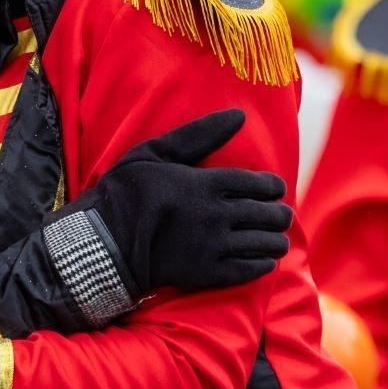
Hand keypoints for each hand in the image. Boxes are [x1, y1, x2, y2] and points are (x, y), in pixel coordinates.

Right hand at [71, 109, 290, 294]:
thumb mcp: (155, 152)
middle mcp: (216, 215)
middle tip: (282, 215)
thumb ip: (198, 135)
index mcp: (205, 183)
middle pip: (265, 214)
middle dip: (279, 214)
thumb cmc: (127, 191)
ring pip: (262, 244)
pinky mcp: (207, 273)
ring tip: (277, 239)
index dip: (273, 187)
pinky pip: (248, 271)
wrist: (105, 242)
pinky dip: (263, 265)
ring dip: (276, 240)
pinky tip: (265, 261)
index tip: (277, 188)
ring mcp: (213, 246)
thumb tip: (238, 115)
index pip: (256, 184)